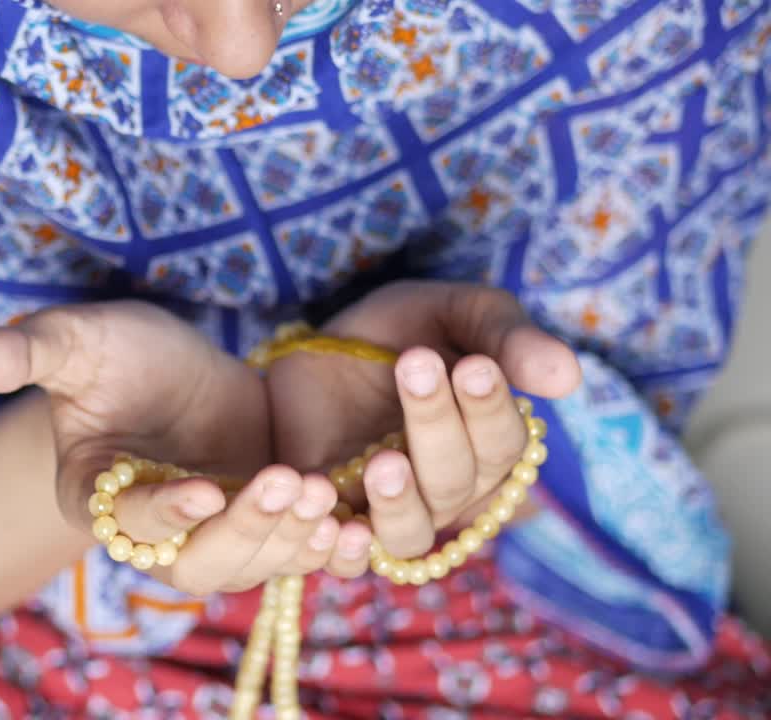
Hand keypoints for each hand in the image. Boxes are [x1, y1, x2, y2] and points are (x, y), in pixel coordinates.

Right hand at [0, 301, 349, 594]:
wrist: (174, 371)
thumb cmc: (115, 355)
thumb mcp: (76, 341)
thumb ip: (30, 350)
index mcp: (100, 499)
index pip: (132, 520)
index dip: (167, 512)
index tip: (205, 489)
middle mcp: (156, 533)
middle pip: (199, 562)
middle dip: (245, 529)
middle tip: (285, 484)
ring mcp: (214, 535)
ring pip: (252, 565)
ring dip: (289, 539)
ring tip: (322, 497)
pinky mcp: (263, 524)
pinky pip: (293, 555)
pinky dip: (325, 550)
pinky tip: (359, 529)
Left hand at [267, 282, 581, 572]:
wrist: (309, 349)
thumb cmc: (395, 332)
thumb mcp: (449, 312)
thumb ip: (505, 336)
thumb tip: (568, 376)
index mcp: (488, 445)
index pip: (505, 444)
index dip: (490, 409)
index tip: (473, 366)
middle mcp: (448, 491)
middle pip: (457, 482)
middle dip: (437, 424)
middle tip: (416, 365)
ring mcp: (391, 515)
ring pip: (410, 532)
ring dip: (399, 500)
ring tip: (384, 458)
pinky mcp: (334, 528)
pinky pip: (344, 561)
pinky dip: (341, 549)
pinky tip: (327, 502)